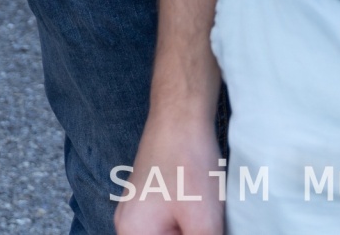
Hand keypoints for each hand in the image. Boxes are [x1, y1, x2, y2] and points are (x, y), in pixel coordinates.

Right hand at [115, 112, 226, 234]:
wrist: (181, 116)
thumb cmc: (188, 165)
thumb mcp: (203, 224)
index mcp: (133, 234)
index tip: (204, 230)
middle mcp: (128, 225)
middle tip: (212, 224)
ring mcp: (137, 211)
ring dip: (193, 231)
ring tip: (209, 218)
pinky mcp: (151, 199)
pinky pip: (169, 226)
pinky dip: (189, 226)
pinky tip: (205, 214)